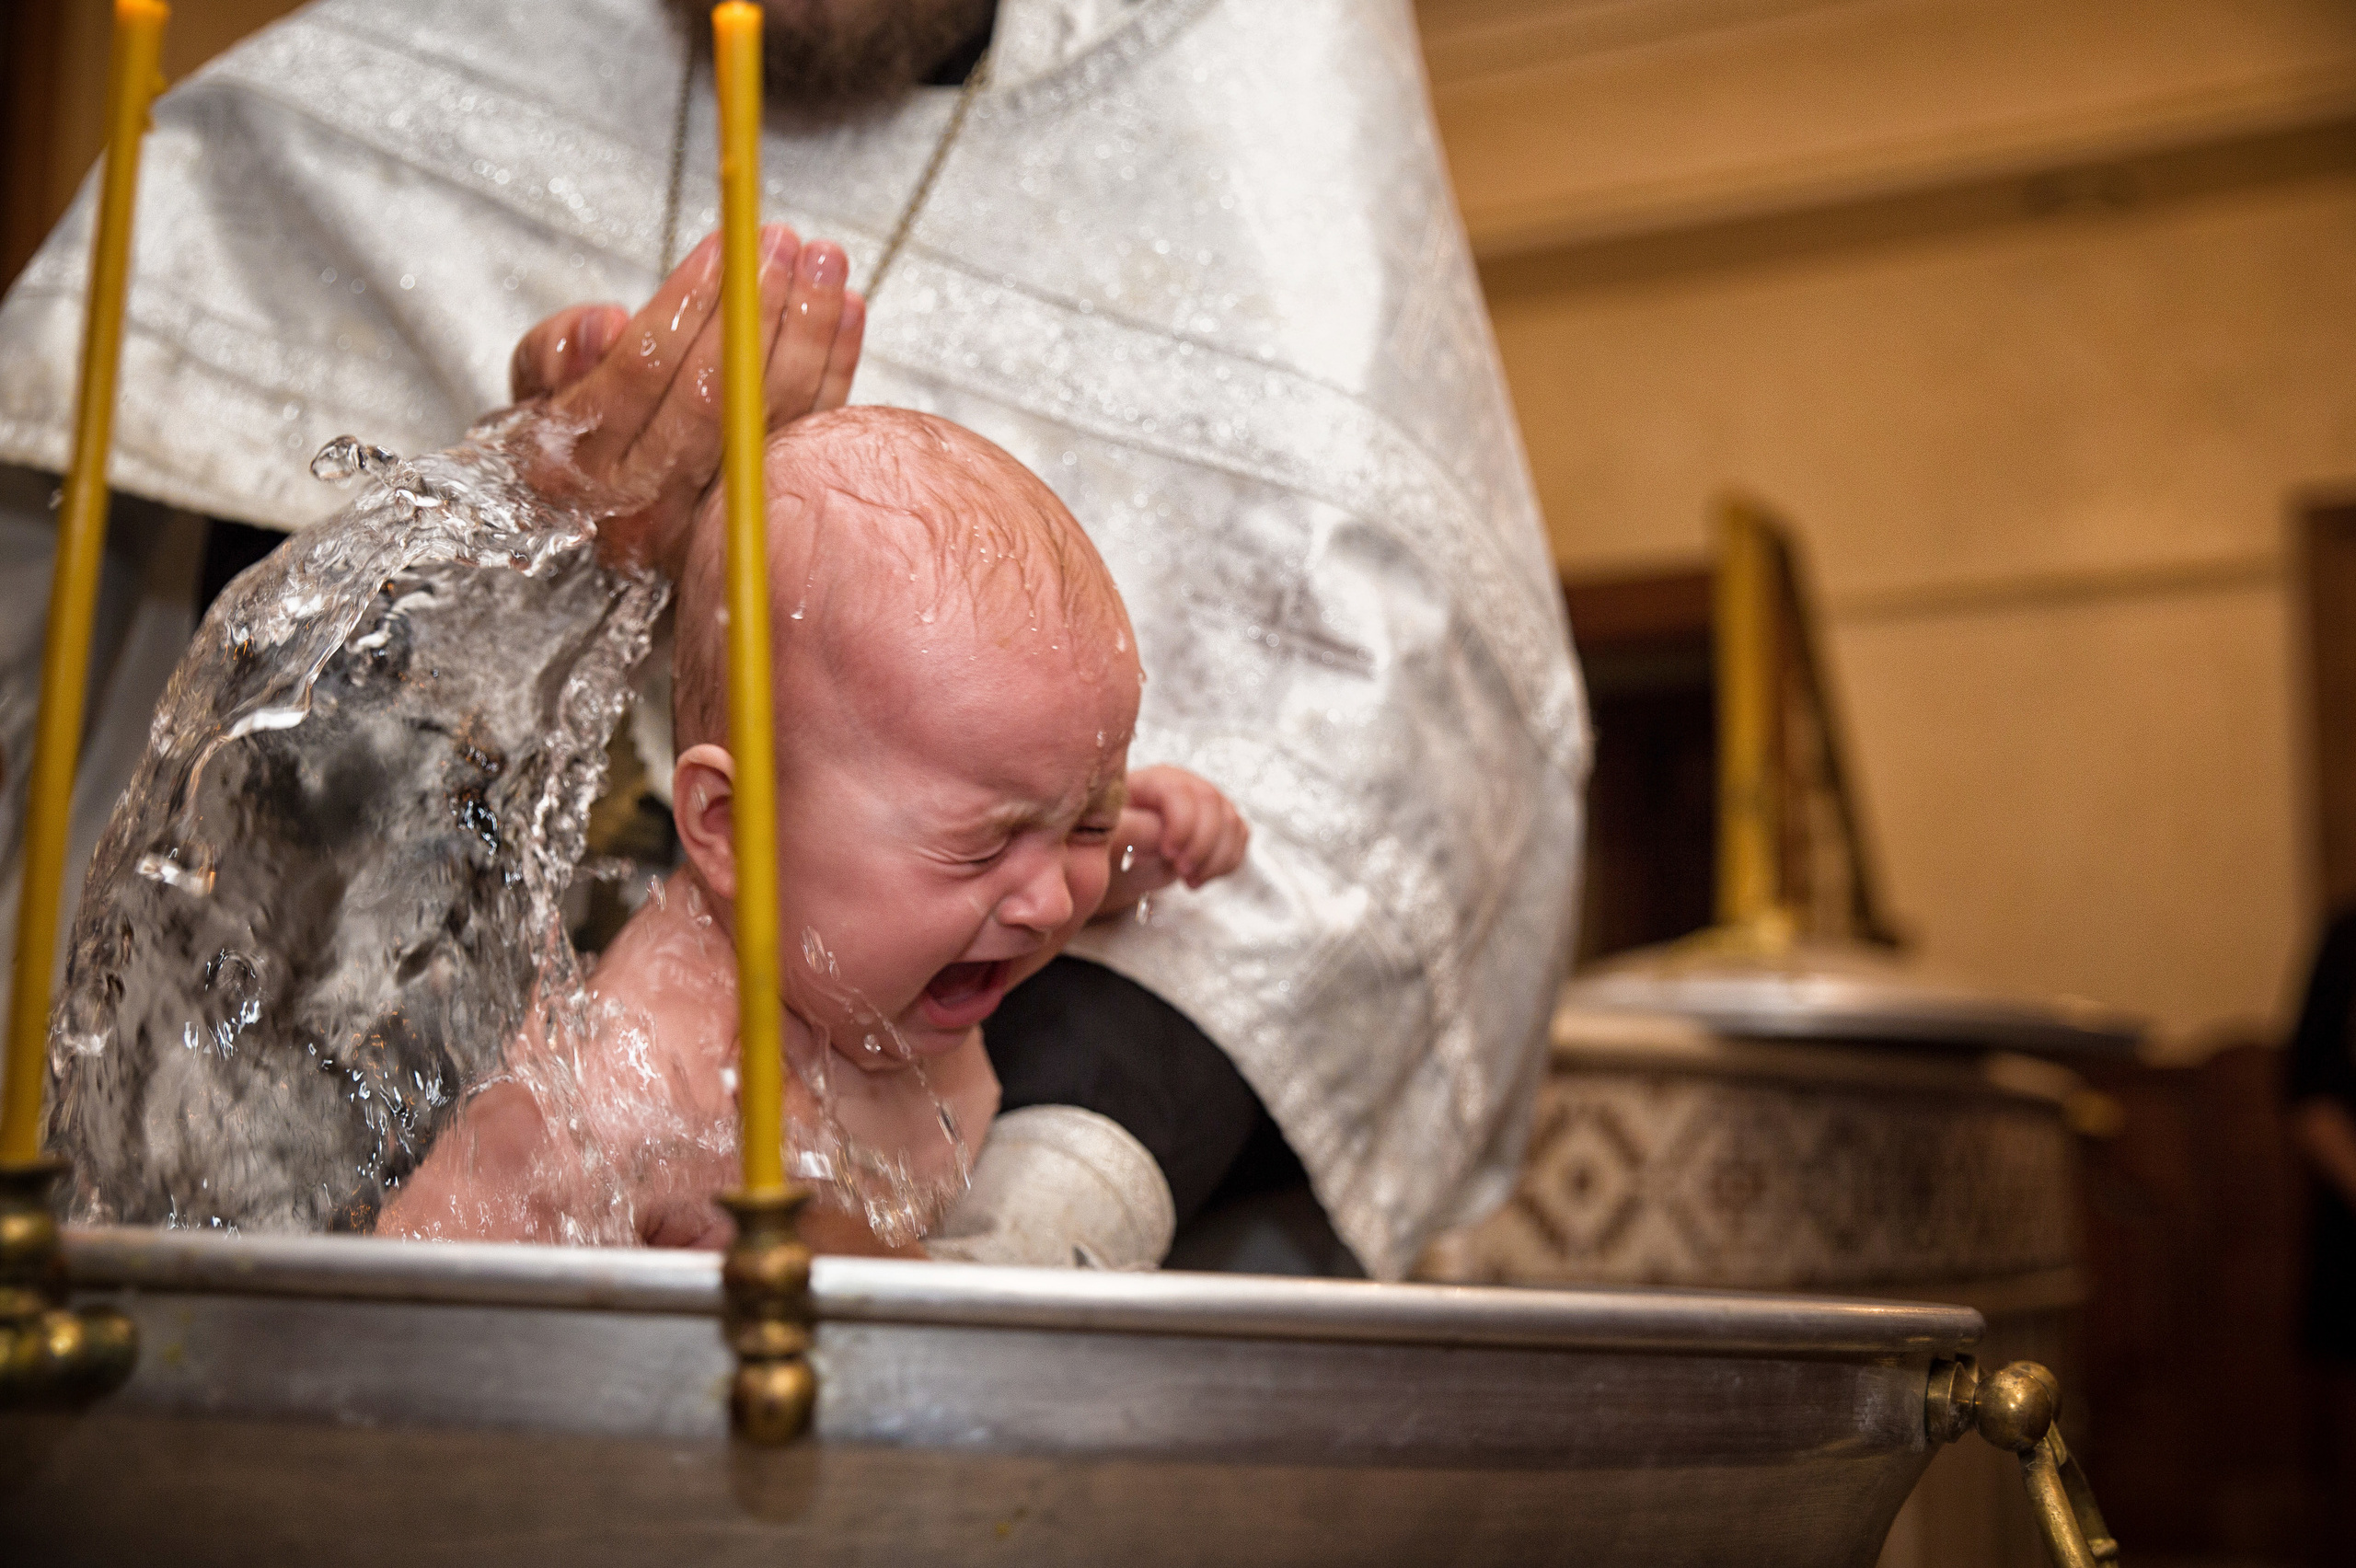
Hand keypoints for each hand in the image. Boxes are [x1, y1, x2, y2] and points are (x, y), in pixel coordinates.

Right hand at [504, 224, 864, 575]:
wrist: (599, 516)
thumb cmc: (568, 430)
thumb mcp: (534, 390)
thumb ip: (555, 353)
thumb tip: (606, 324)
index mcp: (583, 462)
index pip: (643, 370)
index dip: (686, 303)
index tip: (721, 248)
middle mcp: (651, 497)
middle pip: (715, 394)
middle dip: (755, 309)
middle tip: (782, 241)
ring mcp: (713, 511)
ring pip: (771, 413)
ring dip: (806, 329)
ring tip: (824, 261)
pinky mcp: (766, 506)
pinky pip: (809, 432)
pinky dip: (835, 369)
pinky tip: (848, 310)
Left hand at [1096, 765, 1249, 918]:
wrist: (1119, 863)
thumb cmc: (1108, 847)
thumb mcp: (1109, 840)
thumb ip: (1132, 831)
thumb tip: (1160, 831)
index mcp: (1151, 781)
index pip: (1179, 790)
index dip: (1181, 823)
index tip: (1167, 853)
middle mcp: (1183, 785)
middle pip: (1212, 802)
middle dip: (1202, 844)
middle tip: (1182, 871)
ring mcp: (1205, 803)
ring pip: (1231, 820)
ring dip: (1216, 858)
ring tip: (1188, 879)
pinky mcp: (1219, 824)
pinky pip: (1239, 837)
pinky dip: (1225, 862)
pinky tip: (1198, 878)